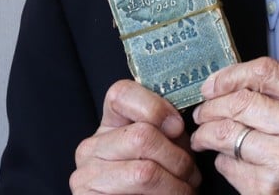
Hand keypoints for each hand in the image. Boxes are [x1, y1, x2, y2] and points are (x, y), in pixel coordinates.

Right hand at [70, 79, 200, 193]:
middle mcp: (92, 146)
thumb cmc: (159, 184)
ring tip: (186, 189)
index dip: (154, 107)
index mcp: (111, 126)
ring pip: (144, 170)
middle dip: (178, 157)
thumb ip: (170, 132)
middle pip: (141, 135)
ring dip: (176, 183)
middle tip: (192, 173)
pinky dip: (168, 194)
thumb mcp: (166, 149)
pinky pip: (138, 189)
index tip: (177, 127)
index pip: (121, 93)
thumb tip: (190, 122)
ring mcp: (87, 174)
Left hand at [190, 57, 278, 194]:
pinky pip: (227, 165)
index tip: (213, 84)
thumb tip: (230, 83)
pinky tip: (230, 158)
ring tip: (205, 134)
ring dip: (206, 133)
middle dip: (210, 106)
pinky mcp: (267, 188)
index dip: (230, 75)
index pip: (264, 73)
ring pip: (225, 134)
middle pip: (239, 103)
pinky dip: (222, 159)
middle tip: (203, 112)